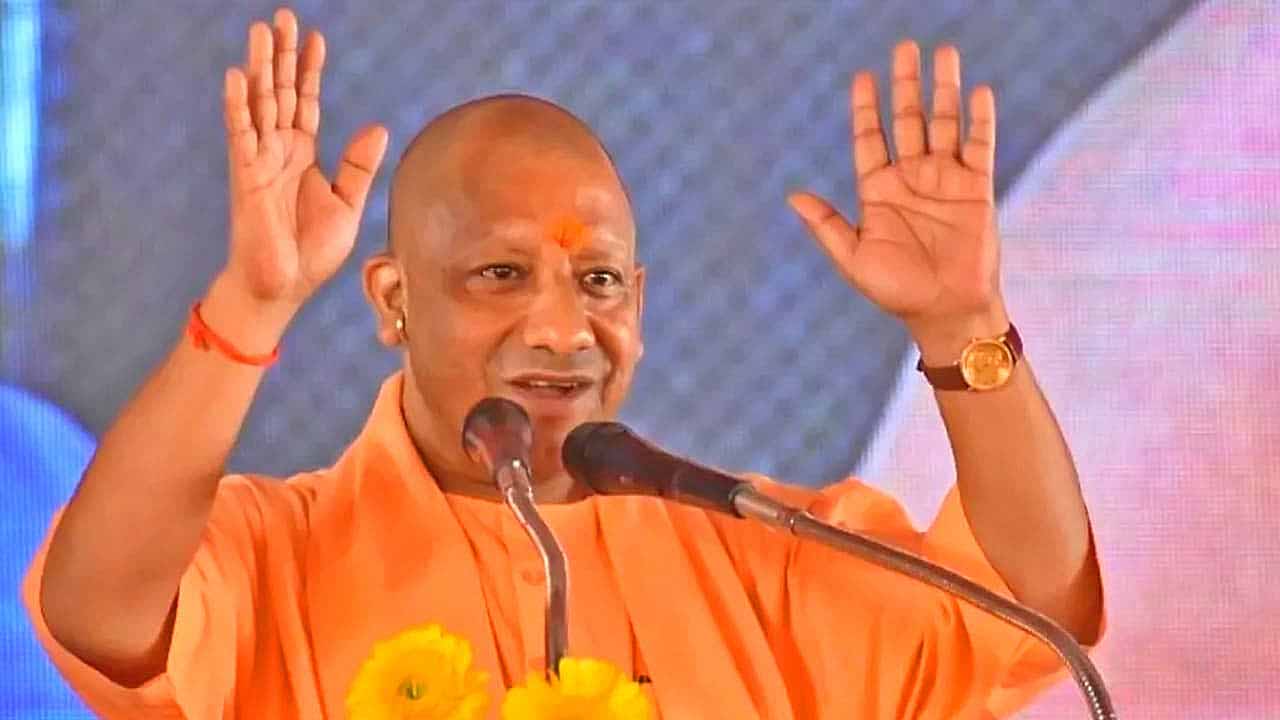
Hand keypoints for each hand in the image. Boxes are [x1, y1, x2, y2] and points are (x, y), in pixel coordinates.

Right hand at [221, 8, 388, 308]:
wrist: (284, 285)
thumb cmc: (312, 251)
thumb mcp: (347, 205)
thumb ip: (359, 166)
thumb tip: (378, 127)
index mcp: (304, 155)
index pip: (307, 102)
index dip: (310, 71)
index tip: (315, 37)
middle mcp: (280, 151)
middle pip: (281, 92)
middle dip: (282, 55)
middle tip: (282, 16)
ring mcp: (260, 160)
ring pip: (260, 104)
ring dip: (259, 68)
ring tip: (260, 31)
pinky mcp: (246, 176)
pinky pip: (241, 134)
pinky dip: (238, 106)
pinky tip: (236, 77)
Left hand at [789, 41, 1006, 357]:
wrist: (946, 311)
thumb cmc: (896, 291)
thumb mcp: (853, 259)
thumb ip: (826, 225)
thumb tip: (792, 196)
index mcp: (878, 191)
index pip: (870, 138)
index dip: (866, 108)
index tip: (862, 77)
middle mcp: (911, 177)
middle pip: (907, 119)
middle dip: (905, 83)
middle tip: (904, 47)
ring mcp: (945, 180)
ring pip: (944, 122)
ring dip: (944, 88)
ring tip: (944, 52)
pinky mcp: (976, 189)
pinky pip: (979, 145)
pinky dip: (980, 119)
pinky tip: (979, 91)